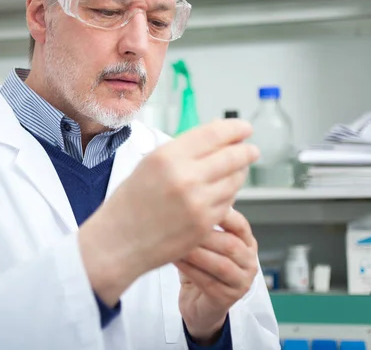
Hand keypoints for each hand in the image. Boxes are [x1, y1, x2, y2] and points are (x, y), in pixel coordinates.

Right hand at [79, 119, 259, 305]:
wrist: (119, 242)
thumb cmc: (130, 202)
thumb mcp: (150, 164)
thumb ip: (183, 148)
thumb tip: (216, 131)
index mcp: (168, 157)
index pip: (214, 134)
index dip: (235, 128)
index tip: (244, 128)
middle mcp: (185, 178)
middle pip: (233, 156)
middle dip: (246, 150)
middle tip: (251, 149)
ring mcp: (198, 203)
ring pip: (235, 180)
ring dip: (239, 172)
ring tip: (236, 169)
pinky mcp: (205, 224)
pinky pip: (229, 202)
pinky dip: (229, 194)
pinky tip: (223, 190)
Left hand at [175, 209, 258, 344]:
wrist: (199, 305)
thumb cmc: (201, 269)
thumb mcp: (206, 243)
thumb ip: (205, 224)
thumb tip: (191, 197)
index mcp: (247, 244)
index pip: (240, 225)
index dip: (223, 215)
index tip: (200, 205)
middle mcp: (249, 263)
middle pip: (230, 245)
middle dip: (204, 234)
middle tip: (181, 225)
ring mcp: (241, 283)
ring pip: (220, 264)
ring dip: (196, 253)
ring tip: (176, 243)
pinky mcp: (227, 299)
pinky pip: (207, 281)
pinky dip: (190, 269)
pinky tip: (176, 260)